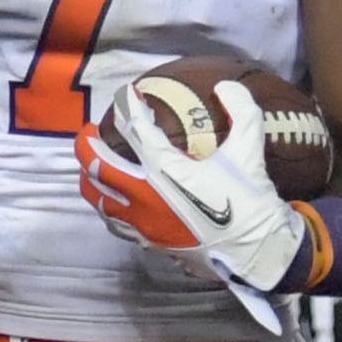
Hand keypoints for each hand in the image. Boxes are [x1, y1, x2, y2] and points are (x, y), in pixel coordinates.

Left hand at [76, 77, 314, 297]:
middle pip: (99, 167)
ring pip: (99, 199)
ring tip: (92, 167)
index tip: (127, 95)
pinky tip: (113, 201)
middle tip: (89, 132)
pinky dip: (108, 206)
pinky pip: (115, 222)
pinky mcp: (148, 242)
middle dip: (87, 145)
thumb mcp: (249, 150)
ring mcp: (142, 223)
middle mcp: (144, 196)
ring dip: (91, 178)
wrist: (254, 254)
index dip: (127, 106)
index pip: (134, 129)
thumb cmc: (249, 202)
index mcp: (164, 169)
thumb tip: (224, 87)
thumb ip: (240, 110)